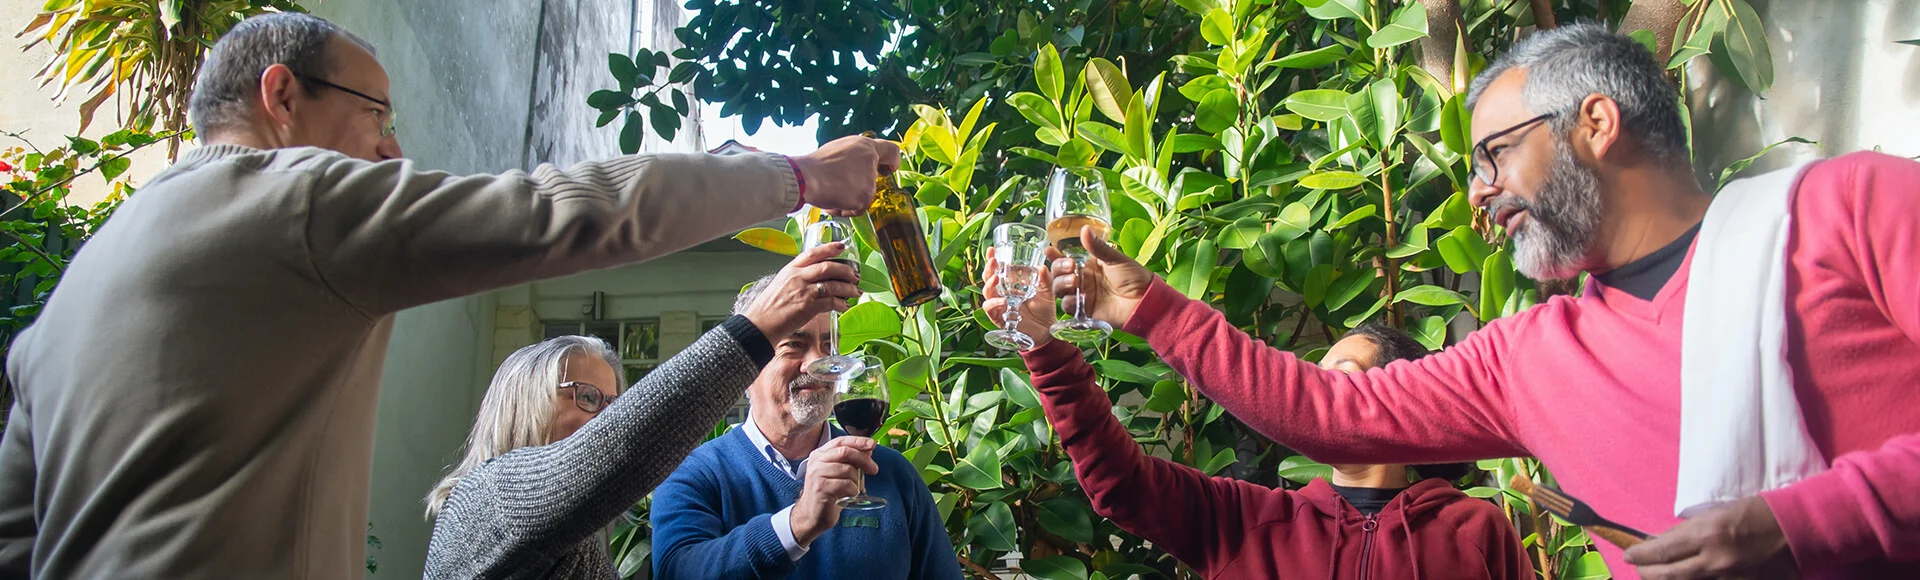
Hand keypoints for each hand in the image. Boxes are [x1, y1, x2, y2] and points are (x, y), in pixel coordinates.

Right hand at [741, 243, 861, 338]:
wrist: (760, 324)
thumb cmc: (769, 307)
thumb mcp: (781, 284)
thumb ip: (798, 278)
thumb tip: (815, 279)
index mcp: (791, 269)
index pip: (813, 253)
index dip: (830, 248)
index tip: (842, 246)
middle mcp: (798, 277)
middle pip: (828, 267)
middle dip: (845, 270)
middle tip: (855, 275)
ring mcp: (803, 291)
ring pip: (833, 285)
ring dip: (848, 288)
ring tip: (855, 291)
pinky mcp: (808, 307)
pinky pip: (830, 302)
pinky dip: (840, 303)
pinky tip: (844, 306)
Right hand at [789, 436, 879, 544]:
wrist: (813, 515)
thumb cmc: (829, 494)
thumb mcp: (841, 474)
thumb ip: (852, 461)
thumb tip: (868, 449)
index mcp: (820, 454)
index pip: (841, 441)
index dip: (858, 441)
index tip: (872, 444)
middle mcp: (816, 461)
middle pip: (845, 452)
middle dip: (863, 460)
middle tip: (874, 469)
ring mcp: (816, 473)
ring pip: (847, 469)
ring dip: (856, 480)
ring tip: (854, 489)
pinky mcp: (820, 487)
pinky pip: (845, 484)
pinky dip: (852, 491)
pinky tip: (848, 496)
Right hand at [792, 135, 901, 216]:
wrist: (806, 176)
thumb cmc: (816, 165)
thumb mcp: (839, 149)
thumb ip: (855, 156)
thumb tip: (856, 167)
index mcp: (865, 145)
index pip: (891, 151)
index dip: (892, 161)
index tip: (888, 168)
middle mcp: (871, 161)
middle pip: (873, 179)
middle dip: (859, 186)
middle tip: (841, 185)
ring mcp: (869, 180)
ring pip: (864, 195)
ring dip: (849, 198)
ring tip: (831, 191)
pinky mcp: (865, 197)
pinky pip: (857, 209)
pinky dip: (844, 209)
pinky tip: (832, 200)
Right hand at [981, 247, 1057, 349]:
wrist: (1047, 332)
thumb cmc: (1044, 310)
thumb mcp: (1047, 292)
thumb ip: (1045, 279)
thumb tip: (1042, 267)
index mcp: (1011, 285)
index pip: (997, 270)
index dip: (992, 260)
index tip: (992, 249)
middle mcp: (1002, 294)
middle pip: (988, 279)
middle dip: (988, 269)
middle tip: (993, 260)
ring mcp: (1000, 306)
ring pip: (987, 293)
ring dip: (989, 284)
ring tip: (995, 277)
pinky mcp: (1000, 319)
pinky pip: (991, 310)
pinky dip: (994, 304)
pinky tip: (1002, 300)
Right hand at [1050, 227, 1155, 328]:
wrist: (1144, 301)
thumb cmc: (1134, 276)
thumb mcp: (1115, 259)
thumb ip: (1098, 247)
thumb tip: (1085, 229)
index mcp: (1088, 264)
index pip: (1065, 258)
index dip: (1055, 255)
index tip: (1049, 250)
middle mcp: (1083, 279)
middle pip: (1058, 274)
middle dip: (1059, 269)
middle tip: (1071, 267)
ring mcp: (1083, 295)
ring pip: (1059, 290)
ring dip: (1061, 285)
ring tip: (1074, 281)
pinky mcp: (1085, 311)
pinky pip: (1068, 307)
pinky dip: (1069, 302)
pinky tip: (1078, 298)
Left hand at [1625, 497, 1797, 579]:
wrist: (1797, 529)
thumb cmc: (1755, 514)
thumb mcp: (1715, 514)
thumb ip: (1687, 531)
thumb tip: (1661, 542)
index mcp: (1706, 534)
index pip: (1660, 551)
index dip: (1640, 555)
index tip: (1630, 555)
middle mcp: (1715, 561)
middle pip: (1666, 575)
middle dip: (1647, 572)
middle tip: (1639, 568)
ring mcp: (1730, 579)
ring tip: (1657, 576)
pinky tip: (1686, 579)